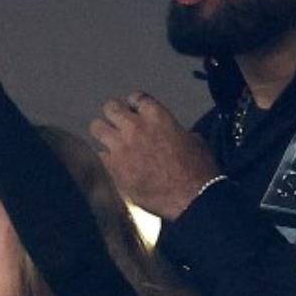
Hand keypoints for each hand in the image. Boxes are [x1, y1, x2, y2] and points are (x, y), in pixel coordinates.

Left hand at [90, 94, 218, 220]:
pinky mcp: (113, 168)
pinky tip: (113, 166)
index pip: (136, 97)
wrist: (191, 197)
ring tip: (110, 142)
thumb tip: (174, 136)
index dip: (134, 104)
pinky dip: (105, 159)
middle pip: (111, 107)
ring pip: (96, 127)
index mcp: (157, 116)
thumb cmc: (198, 170)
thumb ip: (176, 132)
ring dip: (103, 133)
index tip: (135, 110)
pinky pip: (99, 155)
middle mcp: (135, 126)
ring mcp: (121, 147)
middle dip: (114, 114)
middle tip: (118, 124)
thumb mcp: (194, 141)